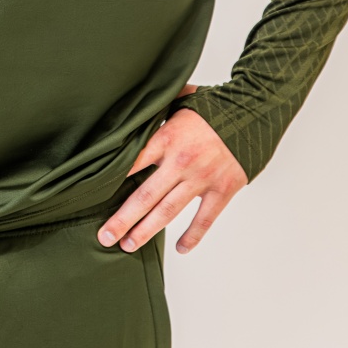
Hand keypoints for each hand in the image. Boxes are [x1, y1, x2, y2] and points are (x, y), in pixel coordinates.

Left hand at [96, 84, 247, 255]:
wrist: (253, 112)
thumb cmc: (213, 105)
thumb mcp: (181, 99)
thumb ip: (158, 108)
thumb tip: (135, 103)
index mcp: (167, 137)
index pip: (133, 163)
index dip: (112, 181)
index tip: (95, 196)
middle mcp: (180, 161)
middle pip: (145, 196)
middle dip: (123, 219)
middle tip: (104, 236)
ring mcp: (201, 178)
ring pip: (168, 211)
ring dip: (146, 231)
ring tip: (128, 245)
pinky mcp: (222, 190)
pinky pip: (204, 219)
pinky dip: (192, 236)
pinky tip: (180, 248)